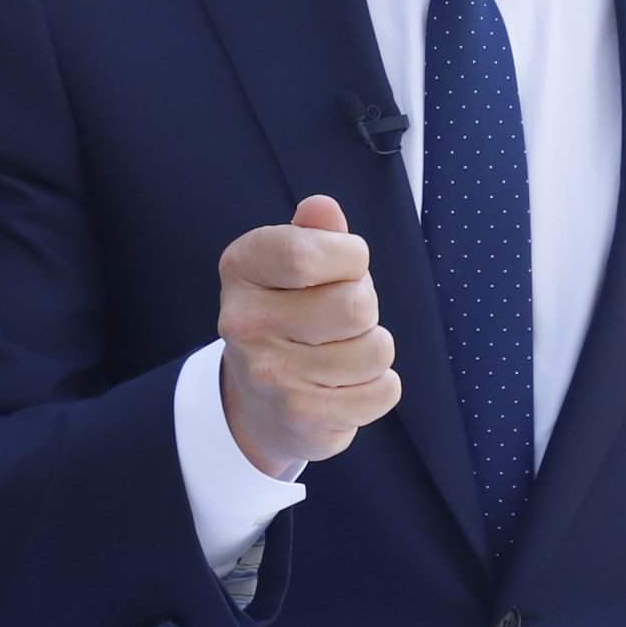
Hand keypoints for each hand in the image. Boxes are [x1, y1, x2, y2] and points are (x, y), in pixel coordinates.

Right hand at [218, 195, 398, 473]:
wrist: (257, 403)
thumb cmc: (290, 315)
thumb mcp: (292, 263)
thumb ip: (314, 232)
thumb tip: (322, 208)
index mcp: (242, 268)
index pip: (306, 252)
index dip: (349, 257)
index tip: (345, 266)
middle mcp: (245, 322)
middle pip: (357, 304)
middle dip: (366, 307)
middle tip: (340, 318)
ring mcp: (271, 375)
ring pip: (377, 349)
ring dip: (372, 349)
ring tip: (341, 352)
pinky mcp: (302, 418)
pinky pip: (384, 390)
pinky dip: (377, 387)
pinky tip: (344, 385)